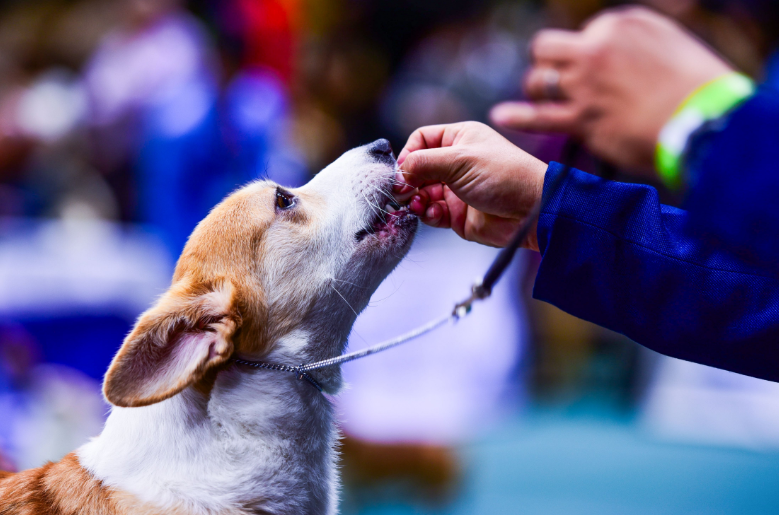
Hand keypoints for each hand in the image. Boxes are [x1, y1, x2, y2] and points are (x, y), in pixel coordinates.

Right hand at [394, 122, 546, 250]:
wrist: (532, 211)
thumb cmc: (505, 176)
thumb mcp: (461, 161)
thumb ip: (424, 163)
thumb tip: (398, 171)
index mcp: (460, 139)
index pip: (421, 140)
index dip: (408, 154)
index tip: (402, 170)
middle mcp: (456, 162)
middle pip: (417, 169)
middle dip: (408, 181)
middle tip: (402, 193)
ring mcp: (456, 189)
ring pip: (421, 193)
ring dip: (416, 200)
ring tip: (419, 205)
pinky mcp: (457, 213)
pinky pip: (431, 213)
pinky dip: (428, 214)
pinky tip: (435, 215)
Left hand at [490, 6, 734, 172]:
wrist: (707, 122)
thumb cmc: (699, 91)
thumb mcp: (669, 47)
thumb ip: (633, 49)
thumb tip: (614, 64)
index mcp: (620, 23)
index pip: (584, 34)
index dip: (583, 56)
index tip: (592, 72)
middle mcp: (597, 47)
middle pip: (548, 49)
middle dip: (548, 65)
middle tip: (555, 81)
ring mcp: (585, 83)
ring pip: (540, 80)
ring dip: (537, 91)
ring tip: (540, 100)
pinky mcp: (582, 118)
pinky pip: (538, 116)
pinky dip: (517, 115)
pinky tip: (500, 116)